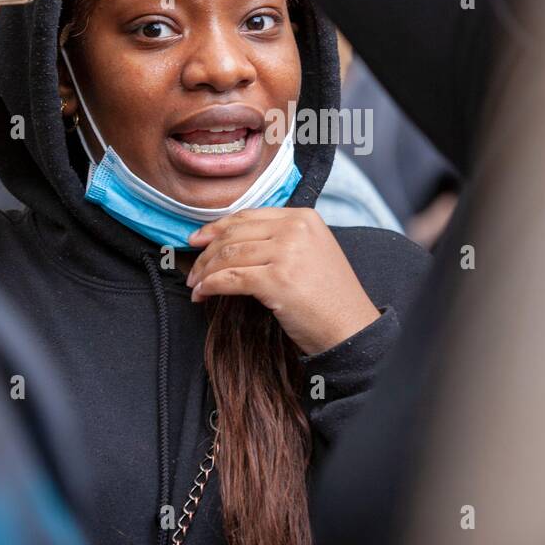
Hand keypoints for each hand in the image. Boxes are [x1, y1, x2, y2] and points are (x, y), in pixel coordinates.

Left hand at [186, 208, 380, 355]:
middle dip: (206, 252)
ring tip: (196, 285)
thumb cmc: (330, 297)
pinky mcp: (277, 279)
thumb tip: (235, 242)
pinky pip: (230, 278)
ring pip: (228, 255)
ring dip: (205, 272)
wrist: (351, 328)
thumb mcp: (314, 252)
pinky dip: (211, 286)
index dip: (217, 227)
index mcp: (304, 217)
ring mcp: (286, 252)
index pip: (248, 216)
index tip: (198, 240)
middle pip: (234, 234)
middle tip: (193, 269)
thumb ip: (283, 239)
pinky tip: (203, 294)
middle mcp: (295, 229)